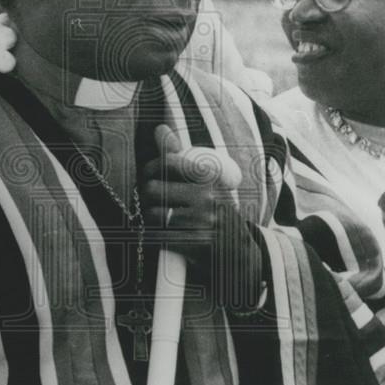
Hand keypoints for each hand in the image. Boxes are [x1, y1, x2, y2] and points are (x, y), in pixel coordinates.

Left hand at [140, 126, 261, 308]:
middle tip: (151, 203)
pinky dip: (155, 238)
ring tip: (159, 222)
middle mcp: (206, 197)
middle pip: (153, 190)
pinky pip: (158, 236)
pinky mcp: (195, 244)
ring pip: (153, 214)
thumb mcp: (204, 184)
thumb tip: (159, 128)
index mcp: (208, 178)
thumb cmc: (214, 214)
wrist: (239, 256)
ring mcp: (202, 221)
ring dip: (150, 220)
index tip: (149, 176)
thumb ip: (179, 156)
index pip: (167, 163)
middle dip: (146, 198)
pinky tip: (164, 237)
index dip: (150, 169)